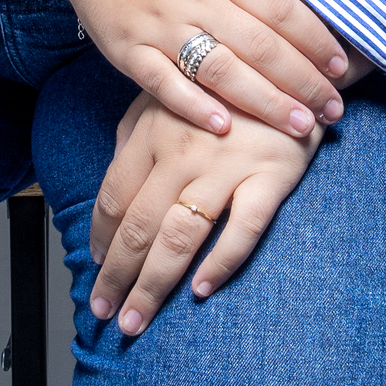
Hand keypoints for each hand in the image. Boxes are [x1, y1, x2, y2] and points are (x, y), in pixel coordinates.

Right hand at [0, 0, 347, 139]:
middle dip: (302, 81)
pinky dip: (194, 105)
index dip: (315, 40)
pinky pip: (164, 83)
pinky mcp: (129, 50)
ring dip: (264, 102)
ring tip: (299, 126)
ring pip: (220, 69)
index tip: (340, 66)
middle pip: (260, 46)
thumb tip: (291, 16)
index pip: (279, 9)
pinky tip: (224, 127)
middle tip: (333, 110)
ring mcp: (160, 26)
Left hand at [88, 91, 321, 334]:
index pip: (116, 195)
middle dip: (117, 276)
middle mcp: (184, 149)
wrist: (291, 65)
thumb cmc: (221, 84)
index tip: (95, 267)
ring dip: (152, 284)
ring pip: (179, 236)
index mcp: (154, 129)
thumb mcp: (168, 92)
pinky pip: (242, 228)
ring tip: (134, 321)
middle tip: (103, 312)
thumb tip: (112, 180)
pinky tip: (201, 290)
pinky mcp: (270, 176)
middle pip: (140, 225)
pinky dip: (221, 262)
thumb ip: (135, 132)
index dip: (101, 237)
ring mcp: (227, 164)